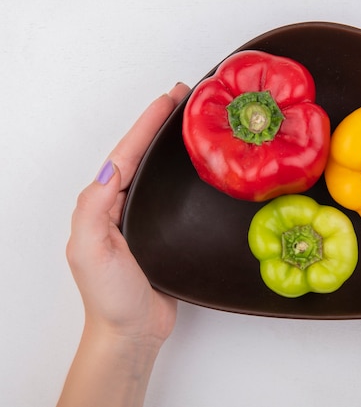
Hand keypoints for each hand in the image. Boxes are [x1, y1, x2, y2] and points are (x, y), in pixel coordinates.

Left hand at [59, 83, 189, 406]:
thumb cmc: (111, 296)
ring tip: (196, 123)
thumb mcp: (90, 250)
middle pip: (142, 154)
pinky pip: (173, 192)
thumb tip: (112, 169)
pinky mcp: (164, 230)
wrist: (133, 331)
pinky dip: (185, 173)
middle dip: (161, 124)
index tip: (171, 98)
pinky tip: (201, 167)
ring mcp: (143, 216)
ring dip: (174, 144)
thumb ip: (94, 209)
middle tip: (187, 99)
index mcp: (103, 203)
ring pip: (158, 170)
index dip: (148, 123)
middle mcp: (121, 204)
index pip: (127, 154)